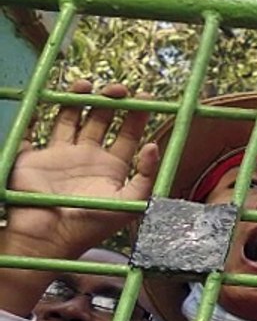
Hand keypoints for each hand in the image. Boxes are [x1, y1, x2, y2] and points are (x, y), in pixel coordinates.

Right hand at [2, 80, 157, 262]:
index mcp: (112, 167)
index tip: (147, 97)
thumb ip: (148, 175)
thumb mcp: (131, 202)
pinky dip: (43, 112)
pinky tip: (54, 96)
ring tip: (87, 85)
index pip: (128, 133)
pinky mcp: (36, 155)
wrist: (50, 235)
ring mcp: (61, 154)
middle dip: (111, 101)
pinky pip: (37, 127)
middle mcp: (88, 157)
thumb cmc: (94, 223)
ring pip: (71, 116)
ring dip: (79, 98)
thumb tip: (155, 145)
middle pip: (101, 119)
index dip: (138, 115)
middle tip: (118, 89)